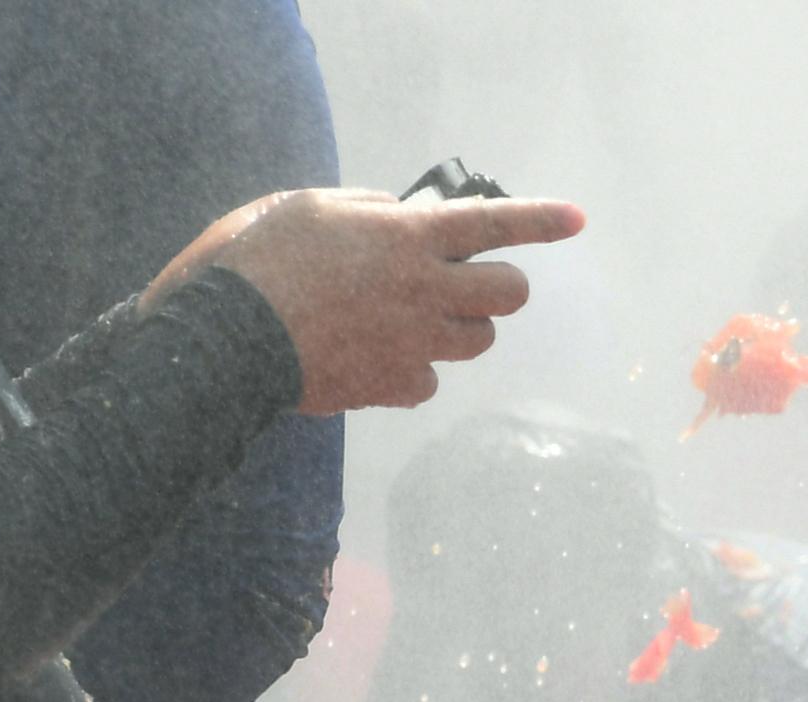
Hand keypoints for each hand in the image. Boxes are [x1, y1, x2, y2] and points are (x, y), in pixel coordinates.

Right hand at [148, 188, 585, 412]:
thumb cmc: (260, 260)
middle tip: (468, 284)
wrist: (229, 338)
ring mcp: (416, 344)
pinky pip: (429, 381)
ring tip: (412, 319)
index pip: (491, 223)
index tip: (578, 220)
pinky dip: (412, 371)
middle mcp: (424, 291)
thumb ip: (371, 210)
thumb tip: (402, 217)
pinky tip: (374, 357)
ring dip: (458, 327)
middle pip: (508, 296)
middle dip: (499, 288)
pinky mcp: (397, 387)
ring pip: (477, 340)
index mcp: (407, 238)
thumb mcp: (313, 208)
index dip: (540, 220)